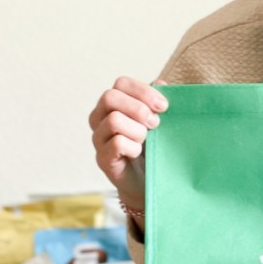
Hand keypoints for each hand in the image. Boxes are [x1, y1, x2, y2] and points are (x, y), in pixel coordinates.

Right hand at [88, 77, 168, 227]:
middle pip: (110, 97)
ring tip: (146, 140)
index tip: (164, 106)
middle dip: (139, 109)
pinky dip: (133, 147)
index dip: (144, 91)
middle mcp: (100, 118)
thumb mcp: (158, 120)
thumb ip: (157, 101)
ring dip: (138, 130)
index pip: (121, 83)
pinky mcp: (102, 159)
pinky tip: (138, 152)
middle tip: (156, 124)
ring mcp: (98, 138)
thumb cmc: (152, 146)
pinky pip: (116, 143)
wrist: (148, 180)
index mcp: (113, 104)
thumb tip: (161, 83)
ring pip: (113, 120)